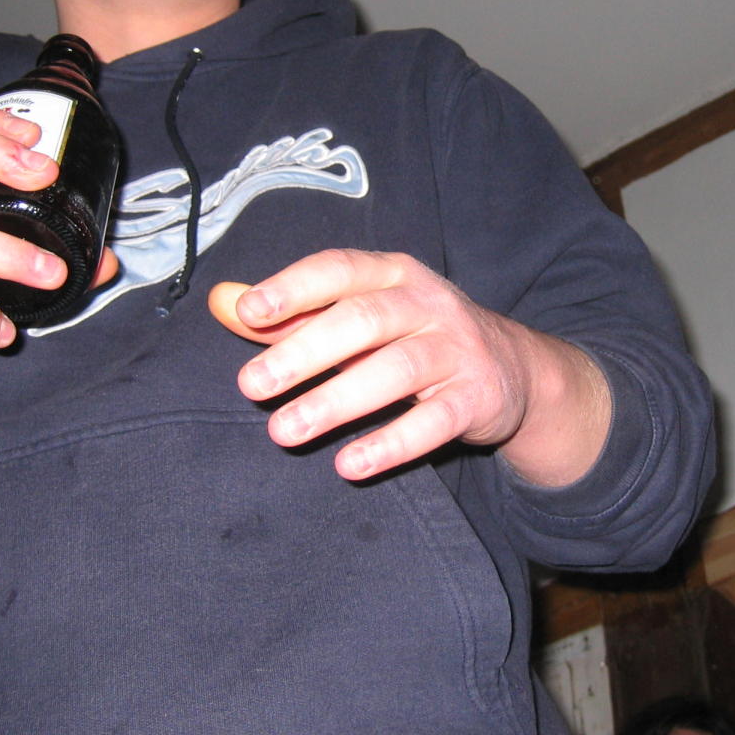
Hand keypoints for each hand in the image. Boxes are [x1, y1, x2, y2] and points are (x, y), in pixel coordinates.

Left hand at [208, 249, 609, 483]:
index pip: (341, 270)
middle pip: (364, 319)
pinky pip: (434, 422)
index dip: (295, 287)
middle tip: (251, 387)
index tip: (248, 311)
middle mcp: (427, 304)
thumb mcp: (360, 313)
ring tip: (284, 433)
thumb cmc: (414, 336)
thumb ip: (292, 313)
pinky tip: (351, 465)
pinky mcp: (475, 398)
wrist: (513, 371)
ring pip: (397, 370)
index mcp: (392, 273)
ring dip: (337, 401)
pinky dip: (392, 444)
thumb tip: (221, 301)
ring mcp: (457, 350)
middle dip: (305, 352)